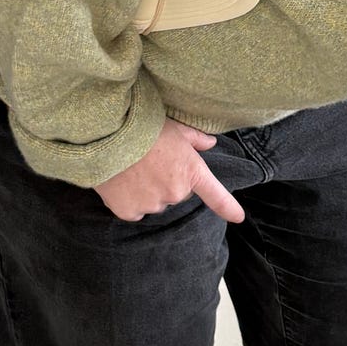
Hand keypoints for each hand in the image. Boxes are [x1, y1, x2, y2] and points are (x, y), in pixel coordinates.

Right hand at [93, 119, 245, 224]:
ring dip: (148, 191)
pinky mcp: (129, 211)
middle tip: (151, 162)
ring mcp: (152, 204)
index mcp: (191, 171)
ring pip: (154, 203)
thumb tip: (210, 142)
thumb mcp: (176, 128)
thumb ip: (195, 138)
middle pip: (175, 194)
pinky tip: (122, 181)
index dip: (228, 208)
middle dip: (167, 181)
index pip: (215, 194)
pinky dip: (129, 200)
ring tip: (133, 169)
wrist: (108, 135)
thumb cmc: (144, 127)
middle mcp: (176, 192)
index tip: (238, 217)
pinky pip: (134, 210)